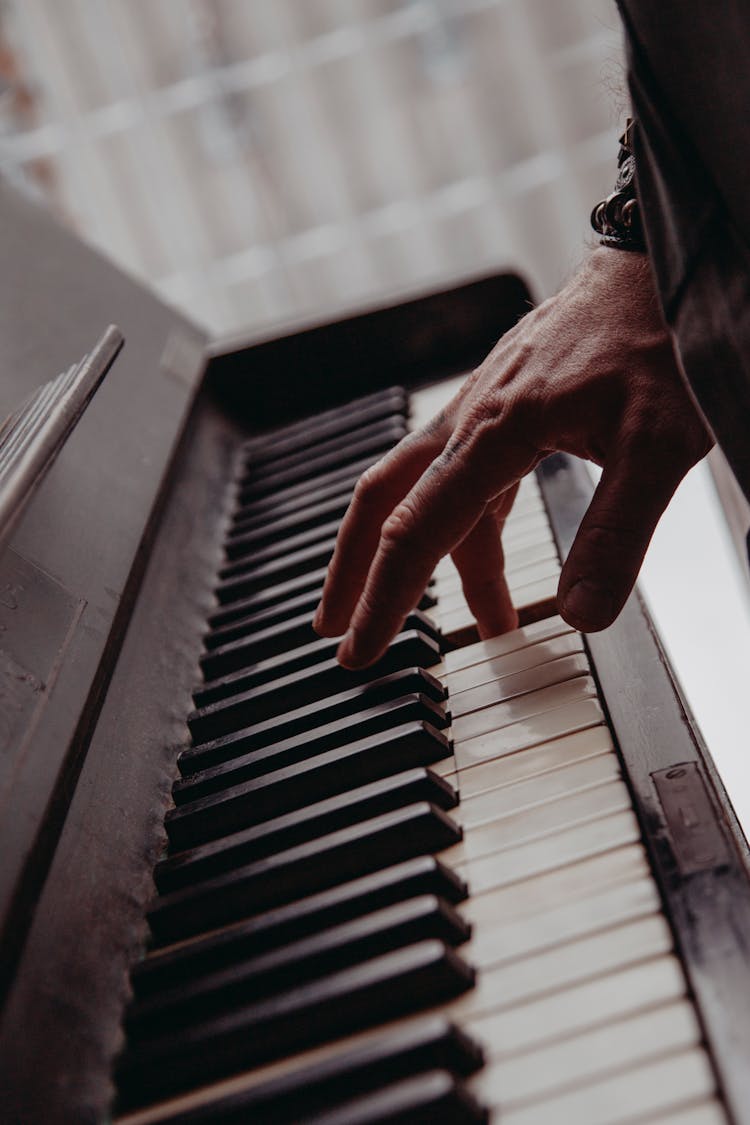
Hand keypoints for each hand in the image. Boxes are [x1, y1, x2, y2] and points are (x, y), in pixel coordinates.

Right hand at [313, 249, 712, 666]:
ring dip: (413, 557)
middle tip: (335, 630)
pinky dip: (453, 526)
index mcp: (495, 432)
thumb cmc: (659, 340)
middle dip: (353, 573)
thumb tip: (583, 615)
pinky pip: (456, 475)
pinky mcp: (499, 406)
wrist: (656, 265)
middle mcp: (470, 419)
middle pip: (382, 503)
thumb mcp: (658, 444)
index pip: (417, 532)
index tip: (360, 651)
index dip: (383, 599)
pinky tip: (473, 556)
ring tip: (437, 622)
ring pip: (418, 491)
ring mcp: (479, 409)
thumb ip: (617, 532)